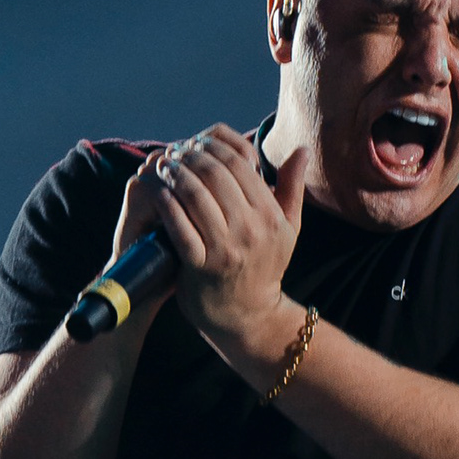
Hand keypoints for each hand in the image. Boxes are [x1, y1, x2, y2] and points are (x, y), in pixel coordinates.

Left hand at [147, 125, 308, 366]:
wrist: (248, 315)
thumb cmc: (265, 266)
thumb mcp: (288, 228)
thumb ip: (292, 186)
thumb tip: (301, 149)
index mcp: (271, 215)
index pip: (239, 164)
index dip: (213, 148)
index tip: (197, 144)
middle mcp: (251, 229)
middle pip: (214, 174)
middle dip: (190, 156)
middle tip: (176, 151)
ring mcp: (225, 248)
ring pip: (195, 195)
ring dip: (174, 174)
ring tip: (163, 166)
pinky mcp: (201, 265)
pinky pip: (179, 225)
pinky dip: (166, 203)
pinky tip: (158, 192)